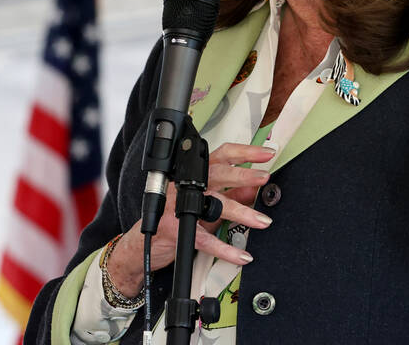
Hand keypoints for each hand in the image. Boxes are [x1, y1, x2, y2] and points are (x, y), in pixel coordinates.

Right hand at [106, 142, 274, 296]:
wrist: (142, 245)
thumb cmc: (173, 220)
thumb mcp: (205, 205)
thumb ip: (228, 197)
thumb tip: (253, 190)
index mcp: (195, 176)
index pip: (221, 156)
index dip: (244, 153)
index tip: (266, 154)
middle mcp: (186, 187)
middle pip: (218, 174)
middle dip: (244, 175)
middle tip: (264, 178)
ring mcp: (179, 207)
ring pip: (214, 205)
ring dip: (242, 213)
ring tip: (262, 221)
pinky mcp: (175, 230)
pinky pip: (205, 240)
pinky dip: (225, 249)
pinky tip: (242, 255)